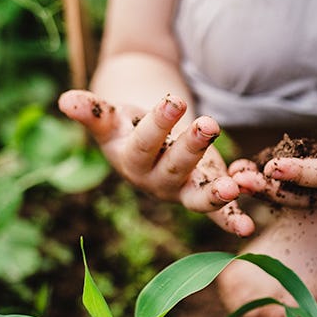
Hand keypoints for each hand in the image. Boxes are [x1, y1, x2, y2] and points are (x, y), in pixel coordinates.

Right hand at [58, 89, 254, 235]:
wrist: (144, 143)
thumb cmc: (125, 127)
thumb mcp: (109, 117)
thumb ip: (92, 111)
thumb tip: (65, 100)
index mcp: (131, 160)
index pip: (144, 142)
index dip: (159, 123)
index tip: (175, 99)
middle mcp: (155, 182)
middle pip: (174, 168)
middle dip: (192, 148)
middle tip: (210, 124)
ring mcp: (182, 192)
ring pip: (199, 198)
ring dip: (219, 194)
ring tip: (239, 184)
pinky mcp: (205, 196)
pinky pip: (220, 213)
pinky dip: (235, 216)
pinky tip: (251, 213)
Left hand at [232, 91, 316, 207]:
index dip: (301, 173)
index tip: (272, 166)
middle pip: (306, 195)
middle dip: (271, 188)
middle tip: (236, 179)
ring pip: (299, 196)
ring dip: (266, 188)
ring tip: (232, 176)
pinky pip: (300, 189)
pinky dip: (274, 183)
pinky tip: (245, 173)